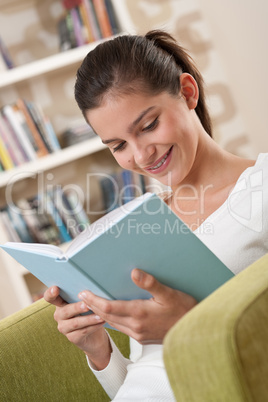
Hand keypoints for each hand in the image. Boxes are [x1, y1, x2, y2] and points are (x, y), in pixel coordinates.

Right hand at [44, 286, 111, 369]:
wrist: (95, 335)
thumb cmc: (90, 312)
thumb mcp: (86, 302)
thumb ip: (84, 296)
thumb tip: (92, 289)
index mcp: (60, 303)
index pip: (50, 297)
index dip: (50, 293)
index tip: (56, 288)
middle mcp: (59, 315)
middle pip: (65, 310)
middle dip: (77, 307)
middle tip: (88, 305)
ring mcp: (63, 328)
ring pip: (75, 322)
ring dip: (89, 319)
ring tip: (100, 315)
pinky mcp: (72, 338)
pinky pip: (82, 331)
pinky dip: (94, 326)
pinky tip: (102, 322)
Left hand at [78, 269, 196, 343]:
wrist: (195, 331)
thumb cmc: (184, 310)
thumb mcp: (169, 293)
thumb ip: (150, 283)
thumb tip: (133, 272)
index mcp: (140, 314)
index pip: (109, 308)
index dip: (94, 300)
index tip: (83, 292)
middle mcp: (136, 327)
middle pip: (106, 316)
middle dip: (92, 305)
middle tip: (81, 295)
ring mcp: (138, 334)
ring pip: (112, 323)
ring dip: (99, 313)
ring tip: (90, 302)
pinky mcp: (142, 338)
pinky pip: (120, 328)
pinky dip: (110, 319)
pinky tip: (109, 313)